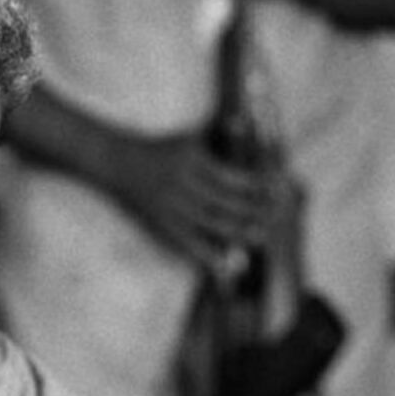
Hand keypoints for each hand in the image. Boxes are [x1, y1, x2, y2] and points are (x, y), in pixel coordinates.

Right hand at [111, 132, 288, 267]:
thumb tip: (247, 130)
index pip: (230, 178)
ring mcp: (171, 206)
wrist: (118, 162)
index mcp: (191, 161)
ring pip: (210, 223)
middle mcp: (182, 184)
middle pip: (223, 203)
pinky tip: (225, 264)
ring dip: (238, 232)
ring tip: (260, 236)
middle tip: (276, 218)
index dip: (255, 187)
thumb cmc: (160, 149)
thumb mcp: (188, 138)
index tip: (275, 191)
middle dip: (252, 212)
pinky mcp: (161, 222)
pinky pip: (187, 241)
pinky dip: (207, 254)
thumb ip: (217, 136)